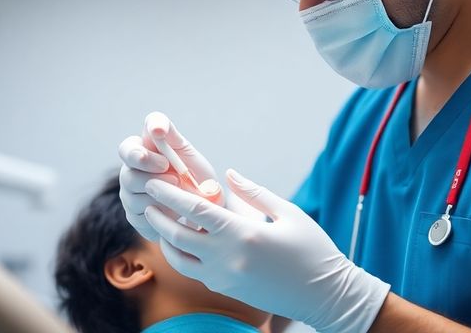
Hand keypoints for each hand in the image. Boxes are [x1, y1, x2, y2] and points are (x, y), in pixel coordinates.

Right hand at [117, 112, 221, 240]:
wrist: (205, 206)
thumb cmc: (193, 173)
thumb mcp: (186, 151)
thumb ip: (170, 134)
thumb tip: (157, 127)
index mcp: (139, 152)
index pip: (126, 149)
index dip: (139, 154)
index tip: (164, 161)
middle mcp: (130, 173)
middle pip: (127, 175)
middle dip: (154, 178)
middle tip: (177, 178)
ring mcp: (129, 195)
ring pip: (134, 197)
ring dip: (160, 195)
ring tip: (179, 192)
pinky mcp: (134, 216)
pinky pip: (141, 216)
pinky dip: (161, 212)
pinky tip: (174, 209)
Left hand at [143, 169, 389, 332]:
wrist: (324, 296)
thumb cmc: (313, 250)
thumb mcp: (288, 213)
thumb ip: (254, 192)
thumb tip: (228, 173)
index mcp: (243, 234)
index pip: (194, 210)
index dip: (170, 194)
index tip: (155, 181)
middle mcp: (227, 258)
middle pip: (177, 235)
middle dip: (158, 214)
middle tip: (146, 196)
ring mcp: (224, 278)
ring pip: (179, 258)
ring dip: (165, 237)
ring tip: (159, 219)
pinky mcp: (226, 290)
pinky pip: (194, 271)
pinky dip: (182, 255)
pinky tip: (181, 240)